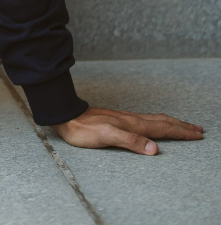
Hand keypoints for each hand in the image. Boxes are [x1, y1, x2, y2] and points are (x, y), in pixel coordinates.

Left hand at [53, 105, 203, 154]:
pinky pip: (146, 120)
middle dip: (181, 126)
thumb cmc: (84, 129)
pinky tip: (155, 125)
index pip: (163, 128)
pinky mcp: (119, 121)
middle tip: (198, 129)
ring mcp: (126, 119)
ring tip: (183, 126)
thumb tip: (154, 149)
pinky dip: (158, 123)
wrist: (66, 115)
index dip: (181, 132)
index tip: (197, 134)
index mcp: (133, 124)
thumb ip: (130, 141)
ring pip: (155, 120)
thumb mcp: (106, 137)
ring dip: (172, 123)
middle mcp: (132, 119)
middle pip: (163, 122)